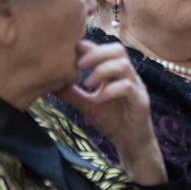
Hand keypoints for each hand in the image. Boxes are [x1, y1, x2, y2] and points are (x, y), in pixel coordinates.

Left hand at [54, 40, 165, 184]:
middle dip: (97, 53)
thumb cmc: (112, 120)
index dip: (89, 47)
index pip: (105, 49)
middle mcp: (128, 75)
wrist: (131, 142)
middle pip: (118, 50)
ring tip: (87, 83)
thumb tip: (50, 84)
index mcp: (116, 73)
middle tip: (79, 65)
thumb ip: (73, 94)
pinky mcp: (140, 101)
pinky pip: (127, 87)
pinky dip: (109, 91)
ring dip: (102, 70)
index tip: (71, 52)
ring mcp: (136, 86)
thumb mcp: (88, 105)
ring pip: (123, 65)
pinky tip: (97, 100)